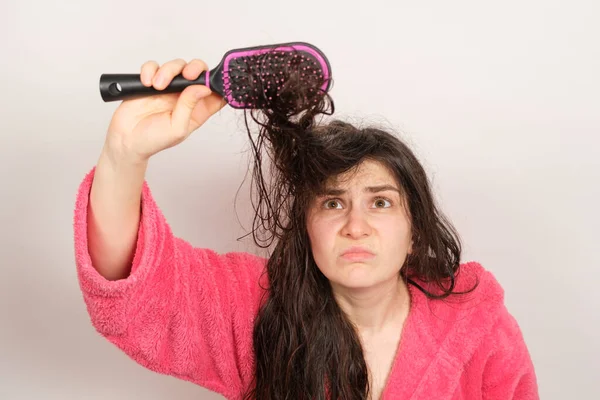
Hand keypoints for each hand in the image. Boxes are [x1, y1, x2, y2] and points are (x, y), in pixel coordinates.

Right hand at [104, 58, 225, 162]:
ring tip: (158, 86)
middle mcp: (185, 96)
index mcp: (197, 110)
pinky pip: (153, 66)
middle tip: (187, 74)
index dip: (218, 84)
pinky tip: (147, 83)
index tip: (215, 81)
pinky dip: (150, 70)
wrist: (126, 140)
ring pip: (176, 65)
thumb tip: (203, 88)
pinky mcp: (151, 81)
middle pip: (198, 72)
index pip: (215, 93)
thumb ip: (190, 107)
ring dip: (168, 71)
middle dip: (195, 68)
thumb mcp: (177, 128)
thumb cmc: (153, 140)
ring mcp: (168, 87)